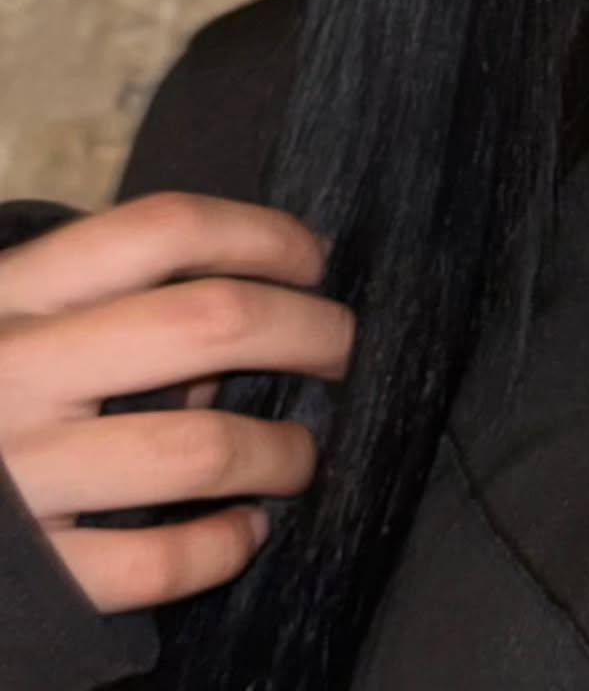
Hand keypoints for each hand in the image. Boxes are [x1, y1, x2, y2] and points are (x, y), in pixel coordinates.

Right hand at [0, 192, 354, 612]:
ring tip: (299, 453)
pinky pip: (157, 562)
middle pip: (210, 320)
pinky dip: (224, 545)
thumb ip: (105, 307)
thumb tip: (245, 315)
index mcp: (15, 296)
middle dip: (307, 329)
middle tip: (340, 348)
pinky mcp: (29, 575)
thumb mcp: (13, 325)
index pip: (163, 228)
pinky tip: (246, 529)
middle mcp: (15, 373)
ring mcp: (19, 477)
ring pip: (201, 446)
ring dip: (281, 449)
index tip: (313, 259)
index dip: (260, 234)